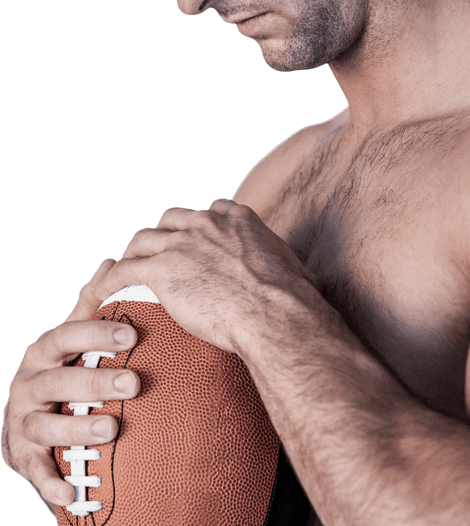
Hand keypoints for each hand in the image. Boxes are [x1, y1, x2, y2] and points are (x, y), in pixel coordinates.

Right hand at [1, 260, 140, 512]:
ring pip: (43, 423)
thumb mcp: (75, 341)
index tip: (132, 335)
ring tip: (111, 429)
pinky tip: (72, 494)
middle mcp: (29, 383)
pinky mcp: (23, 458)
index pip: (66, 335)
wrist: (31, 426)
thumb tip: (113, 260)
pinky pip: (35, 472)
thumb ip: (92, 305)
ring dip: (76, 427)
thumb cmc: (66, 374)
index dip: (95, 333)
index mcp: (45, 351)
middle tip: (134, 383)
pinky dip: (51, 483)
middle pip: (58, 380)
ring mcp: (22, 421)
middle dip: (95, 381)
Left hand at [95, 201, 321, 355]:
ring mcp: (181, 243)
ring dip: (133, 256)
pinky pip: (122, 271)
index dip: (197, 228)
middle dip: (161, 237)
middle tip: (156, 260)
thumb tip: (311, 284)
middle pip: (169, 219)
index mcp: (238, 219)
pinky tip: (103, 297)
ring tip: (126, 275)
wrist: (276, 315)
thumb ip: (293, 271)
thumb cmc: (294, 303)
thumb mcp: (299, 274)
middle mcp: (207, 222)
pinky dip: (109, 282)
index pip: (209, 210)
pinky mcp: (160, 269)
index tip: (195, 244)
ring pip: (142, 240)